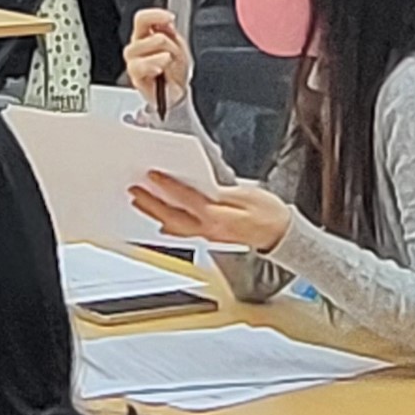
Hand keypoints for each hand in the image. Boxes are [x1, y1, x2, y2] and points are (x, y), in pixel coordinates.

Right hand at [124, 4, 192, 112]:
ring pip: (146, 45)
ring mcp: (134, 60)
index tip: (170, 18)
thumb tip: (165, 23)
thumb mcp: (179, 45)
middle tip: (173, 53)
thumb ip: (170, 32)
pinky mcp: (134, 75)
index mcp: (145, 35)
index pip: (142, 18)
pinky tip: (159, 69)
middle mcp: (137, 46)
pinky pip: (141, 64)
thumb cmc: (175, 69)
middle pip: (145, 30)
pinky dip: (153, 64)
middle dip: (166, 40)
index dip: (155, 15)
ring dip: (163, 53)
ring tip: (168, 64)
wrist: (176, 92)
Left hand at [132, 171, 294, 251]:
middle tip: (134, 191)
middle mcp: (209, 230)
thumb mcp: (248, 193)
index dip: (167, 186)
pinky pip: (184, 233)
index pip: (186, 199)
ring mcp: (208, 237)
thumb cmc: (268, 213)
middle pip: (172, 217)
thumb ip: (221, 190)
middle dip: (151, 203)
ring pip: (174, 227)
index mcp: (218, 217)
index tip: (152, 175)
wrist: (280, 235)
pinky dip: (169, 226)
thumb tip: (201, 185)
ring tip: (140, 203)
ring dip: (155, 214)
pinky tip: (161, 221)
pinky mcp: (210, 239)